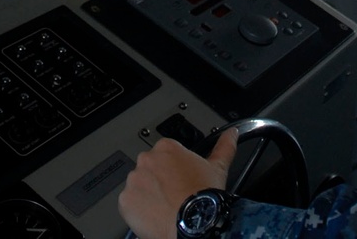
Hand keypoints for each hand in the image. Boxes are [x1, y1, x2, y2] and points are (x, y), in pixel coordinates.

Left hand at [118, 127, 238, 238]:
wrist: (193, 223)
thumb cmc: (204, 196)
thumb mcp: (218, 167)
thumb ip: (224, 146)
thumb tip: (231, 134)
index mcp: (167, 148)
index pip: (165, 153)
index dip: (173, 169)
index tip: (179, 179)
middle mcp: (147, 160)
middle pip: (150, 168)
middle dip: (158, 180)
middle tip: (173, 194)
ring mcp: (135, 180)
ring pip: (138, 186)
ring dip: (147, 194)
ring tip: (164, 206)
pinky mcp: (125, 201)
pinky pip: (128, 204)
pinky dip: (137, 210)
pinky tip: (154, 214)